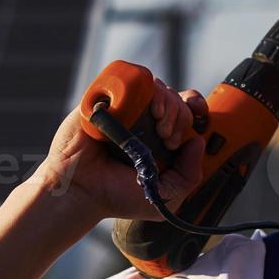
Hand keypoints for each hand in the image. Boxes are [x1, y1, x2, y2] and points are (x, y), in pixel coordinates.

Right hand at [35, 78, 208, 221]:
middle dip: (182, 116)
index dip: (196, 110)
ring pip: (159, 88)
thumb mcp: (166, 197)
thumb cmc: (116, 195)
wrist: (80, 190)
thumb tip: (198, 141)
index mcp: (159, 139)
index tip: (198, 121)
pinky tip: (146, 111)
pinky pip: (130, 80)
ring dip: (168, 104)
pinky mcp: (105, 98)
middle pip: (177, 100)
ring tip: (158, 128)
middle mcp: (144, 121)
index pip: (187, 112)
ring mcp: (124, 107)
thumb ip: (189, 176)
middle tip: (168, 139)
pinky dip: (143, 90)